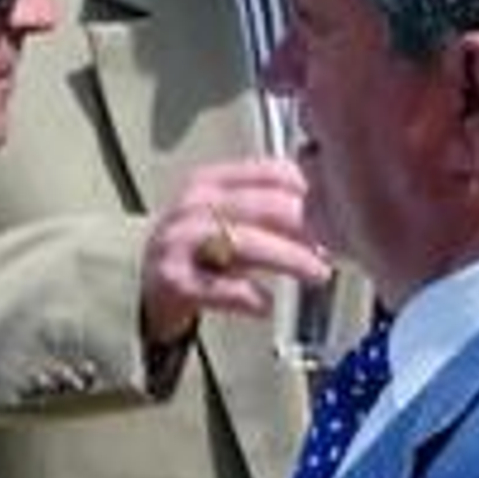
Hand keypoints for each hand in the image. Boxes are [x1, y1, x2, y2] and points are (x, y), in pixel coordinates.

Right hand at [141, 157, 331, 345]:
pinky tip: (266, 305)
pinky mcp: (174, 281)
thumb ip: (267, 206)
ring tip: (318, 274)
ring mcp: (180, 242)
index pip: (271, 172)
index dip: (311, 191)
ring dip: (291, 259)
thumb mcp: (226, 216)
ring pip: (248, 243)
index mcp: (211, 181)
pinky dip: (249, 296)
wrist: (137, 287)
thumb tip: (332, 210)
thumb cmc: (196, 252)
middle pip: (265, 207)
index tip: (342, 210)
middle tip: (339, 248)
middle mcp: (194, 206)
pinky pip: (221, 287)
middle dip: (309, 227)